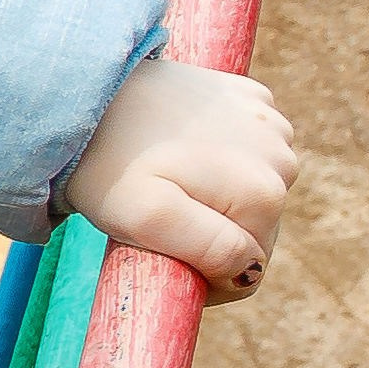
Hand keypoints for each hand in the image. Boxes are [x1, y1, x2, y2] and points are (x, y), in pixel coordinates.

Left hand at [57, 54, 295, 301]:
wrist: (87, 95)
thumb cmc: (110, 166)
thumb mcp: (148, 220)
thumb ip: (211, 250)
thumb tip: (251, 266)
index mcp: (263, 194)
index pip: (248, 270)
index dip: (203, 272)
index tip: (161, 252)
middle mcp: (281, 158)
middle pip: (256, 229)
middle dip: (211, 233)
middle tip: (159, 212)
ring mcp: (271, 123)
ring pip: (254, 190)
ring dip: (217, 195)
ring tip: (169, 176)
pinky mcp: (253, 98)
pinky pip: (247, 149)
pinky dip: (219, 155)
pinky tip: (182, 144)